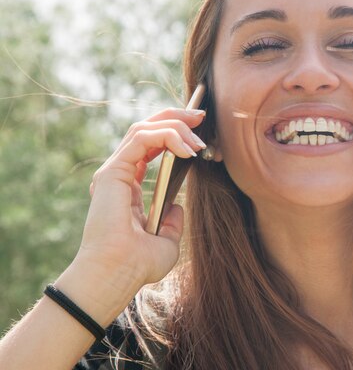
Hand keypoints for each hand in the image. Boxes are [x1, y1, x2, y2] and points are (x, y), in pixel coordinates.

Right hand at [77, 108, 205, 288]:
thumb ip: (172, 222)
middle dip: (176, 117)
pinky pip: (142, 138)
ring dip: (176, 126)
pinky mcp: (113, 171)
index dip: (175, 132)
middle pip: (146, 129)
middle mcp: (120, 174)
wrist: (119, 274)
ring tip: (199, 139)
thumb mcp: (166, 241)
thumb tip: (178, 207)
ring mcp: (115, 171)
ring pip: (145, 128)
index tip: (201, 130)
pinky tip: (187, 150)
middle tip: (201, 116)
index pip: (151, 146)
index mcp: (129, 187)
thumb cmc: (138, 264)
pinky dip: (167, 137)